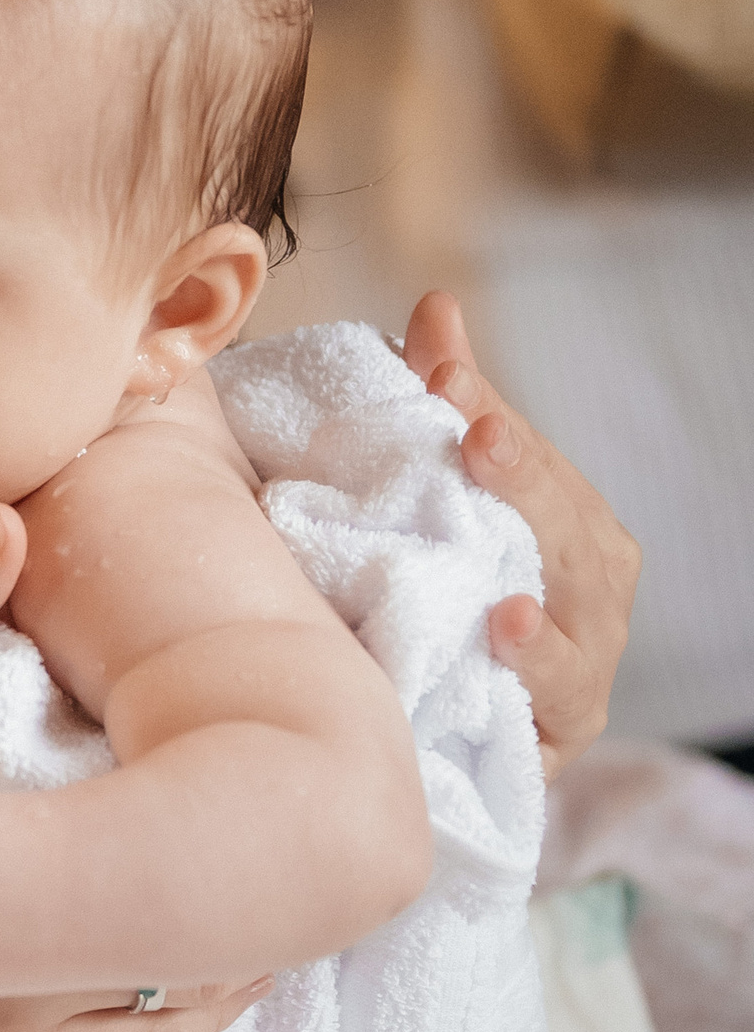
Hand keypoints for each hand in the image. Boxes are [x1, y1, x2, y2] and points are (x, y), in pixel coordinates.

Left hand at [404, 290, 639, 779]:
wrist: (445, 711)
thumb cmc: (459, 579)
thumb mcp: (446, 485)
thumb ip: (449, 395)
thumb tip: (437, 303)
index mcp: (573, 520)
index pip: (532, 456)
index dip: (489, 413)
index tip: (441, 376)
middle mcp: (594, 586)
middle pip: (561, 526)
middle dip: (520, 478)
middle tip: (475, 432)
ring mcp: (585, 658)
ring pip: (574, 615)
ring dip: (539, 588)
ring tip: (506, 571)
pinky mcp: (559, 728)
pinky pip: (555, 696)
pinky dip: (536, 665)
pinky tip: (509, 631)